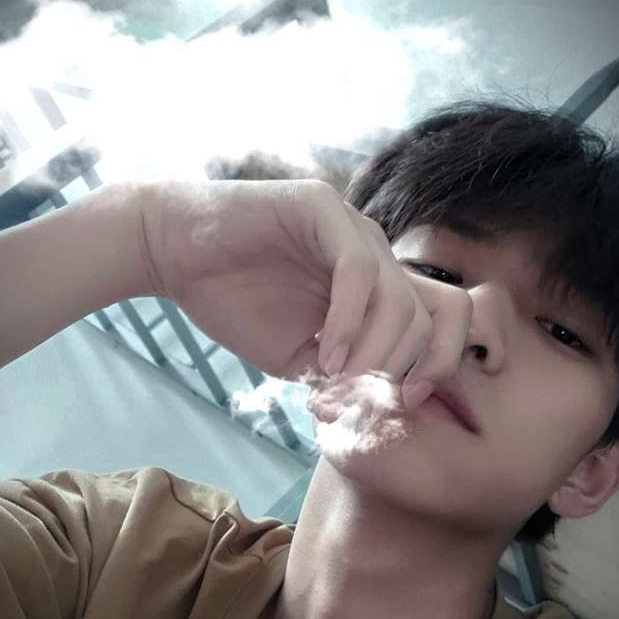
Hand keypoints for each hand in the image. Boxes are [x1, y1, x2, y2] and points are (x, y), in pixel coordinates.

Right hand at [139, 179, 471, 407]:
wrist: (174, 256)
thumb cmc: (235, 303)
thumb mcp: (299, 358)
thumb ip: (341, 378)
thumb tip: (379, 411)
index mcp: (378, 286)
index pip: (444, 319)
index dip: (439, 365)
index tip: (404, 404)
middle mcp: (375, 253)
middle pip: (432, 314)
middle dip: (397, 370)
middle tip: (358, 400)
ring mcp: (352, 226)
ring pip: (399, 298)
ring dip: (371, 354)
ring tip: (331, 379)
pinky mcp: (320, 207)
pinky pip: (358, 270)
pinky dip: (347, 321)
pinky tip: (323, 353)